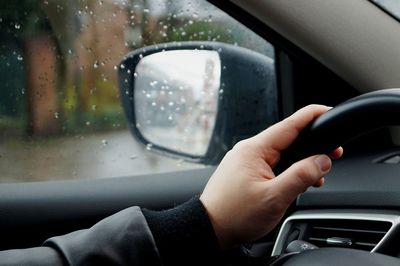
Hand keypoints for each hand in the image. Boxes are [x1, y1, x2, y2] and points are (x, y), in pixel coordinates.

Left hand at [200, 105, 342, 248]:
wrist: (210, 228)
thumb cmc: (234, 214)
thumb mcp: (274, 197)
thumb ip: (300, 177)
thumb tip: (321, 161)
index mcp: (254, 150)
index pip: (288, 125)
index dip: (311, 116)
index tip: (327, 110)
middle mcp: (248, 151)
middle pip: (286, 139)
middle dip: (311, 144)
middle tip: (333, 152)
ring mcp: (245, 161)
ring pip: (280, 154)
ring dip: (300, 162)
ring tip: (317, 175)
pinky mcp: (244, 171)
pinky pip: (271, 164)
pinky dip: (287, 170)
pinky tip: (296, 182)